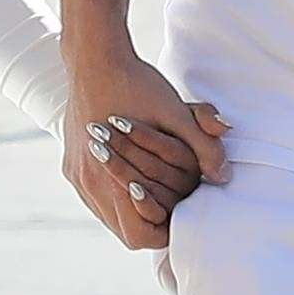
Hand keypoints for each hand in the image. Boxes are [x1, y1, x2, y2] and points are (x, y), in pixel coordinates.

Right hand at [62, 42, 227, 251]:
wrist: (95, 58)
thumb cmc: (138, 85)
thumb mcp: (177, 114)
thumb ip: (203, 147)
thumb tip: (224, 177)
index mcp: (112, 178)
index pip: (140, 236)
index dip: (163, 231)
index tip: (179, 215)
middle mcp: (88, 183)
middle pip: (124, 230)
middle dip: (150, 222)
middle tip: (172, 207)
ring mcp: (76, 175)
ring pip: (107, 214)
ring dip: (130, 209)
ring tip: (155, 193)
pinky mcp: (70, 165)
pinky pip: (94, 195)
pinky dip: (114, 194)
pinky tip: (132, 177)